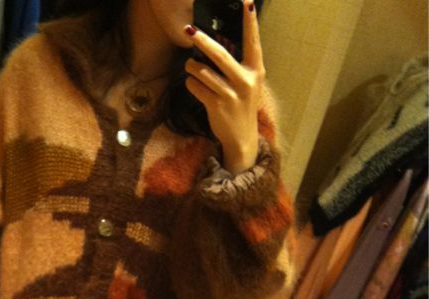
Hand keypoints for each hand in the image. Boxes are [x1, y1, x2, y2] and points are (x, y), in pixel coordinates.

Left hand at [184, 0, 264, 173]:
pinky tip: (193, 84)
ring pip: (203, 72)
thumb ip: (238, 65)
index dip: (250, 21)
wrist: (241, 138)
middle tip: (190, 30)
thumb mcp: (247, 83)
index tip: (247, 1)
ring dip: (191, 66)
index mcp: (256, 71)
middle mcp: (245, 81)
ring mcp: (231, 95)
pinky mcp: (217, 106)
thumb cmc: (242, 105)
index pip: (253, 41)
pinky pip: (197, 87)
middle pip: (220, 55)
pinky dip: (191, 83)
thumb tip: (215, 44)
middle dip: (203, 41)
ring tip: (189, 65)